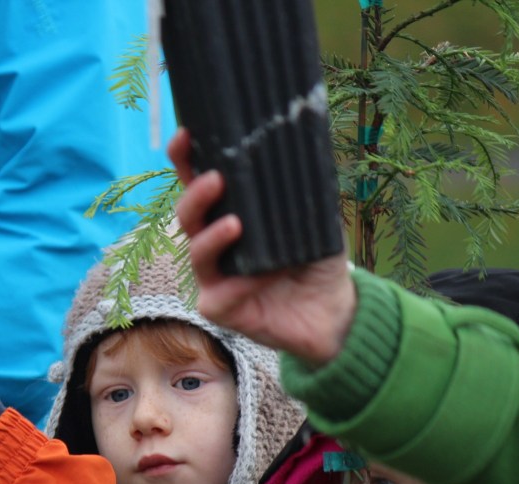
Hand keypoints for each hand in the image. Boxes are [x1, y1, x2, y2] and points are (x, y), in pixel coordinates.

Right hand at [168, 128, 356, 365]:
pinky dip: (238, 285)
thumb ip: (306, 188)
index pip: (198, 182)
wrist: (334, 311)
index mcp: (230, 213)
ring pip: (196, 252)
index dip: (185, 159)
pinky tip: (257, 279)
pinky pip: (218, 295)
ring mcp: (214, 276)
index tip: (186, 136)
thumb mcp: (317, 217)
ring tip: (235, 224)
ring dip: (210, 237)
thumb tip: (307, 143)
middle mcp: (214, 242)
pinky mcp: (221, 307)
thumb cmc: (317, 260)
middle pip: (187, 214)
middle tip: (216, 179)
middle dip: (195, 195)